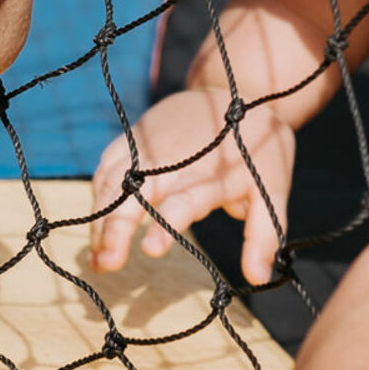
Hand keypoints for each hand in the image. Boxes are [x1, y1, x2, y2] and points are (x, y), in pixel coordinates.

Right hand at [90, 86, 296, 283]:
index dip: (167, 224)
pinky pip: (107, 167)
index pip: (184, 200)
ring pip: (114, 179)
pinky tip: (96, 229)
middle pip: (136, 189)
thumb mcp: (272, 188)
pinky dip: (98, 196)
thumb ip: (264, 235)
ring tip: (96, 258)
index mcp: (210, 173)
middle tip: (106, 262)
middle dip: (117, 225)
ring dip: (101, 217)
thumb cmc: (255, 148)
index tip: (150, 250)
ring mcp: (149, 144)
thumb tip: (259, 279)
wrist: (235, 90)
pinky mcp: (134, 137)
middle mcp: (174, 158)